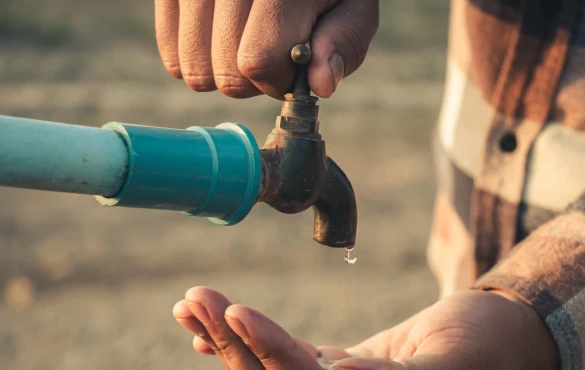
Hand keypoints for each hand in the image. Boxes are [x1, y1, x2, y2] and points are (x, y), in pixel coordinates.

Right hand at [155, 0, 378, 98]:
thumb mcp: (352, 4)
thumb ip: (343, 42)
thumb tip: (320, 85)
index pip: (257, 61)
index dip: (279, 78)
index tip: (294, 63)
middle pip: (225, 74)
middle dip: (253, 79)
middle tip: (271, 50)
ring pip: (192, 68)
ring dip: (222, 70)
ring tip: (245, 40)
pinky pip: (170, 50)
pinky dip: (195, 55)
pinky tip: (220, 34)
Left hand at [173, 288, 557, 369]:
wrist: (501, 337)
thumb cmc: (488, 342)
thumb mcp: (460, 360)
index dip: (270, 355)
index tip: (235, 310)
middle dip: (234, 346)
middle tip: (196, 298)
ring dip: (231, 344)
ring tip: (191, 305)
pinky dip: (249, 348)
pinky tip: (212, 331)